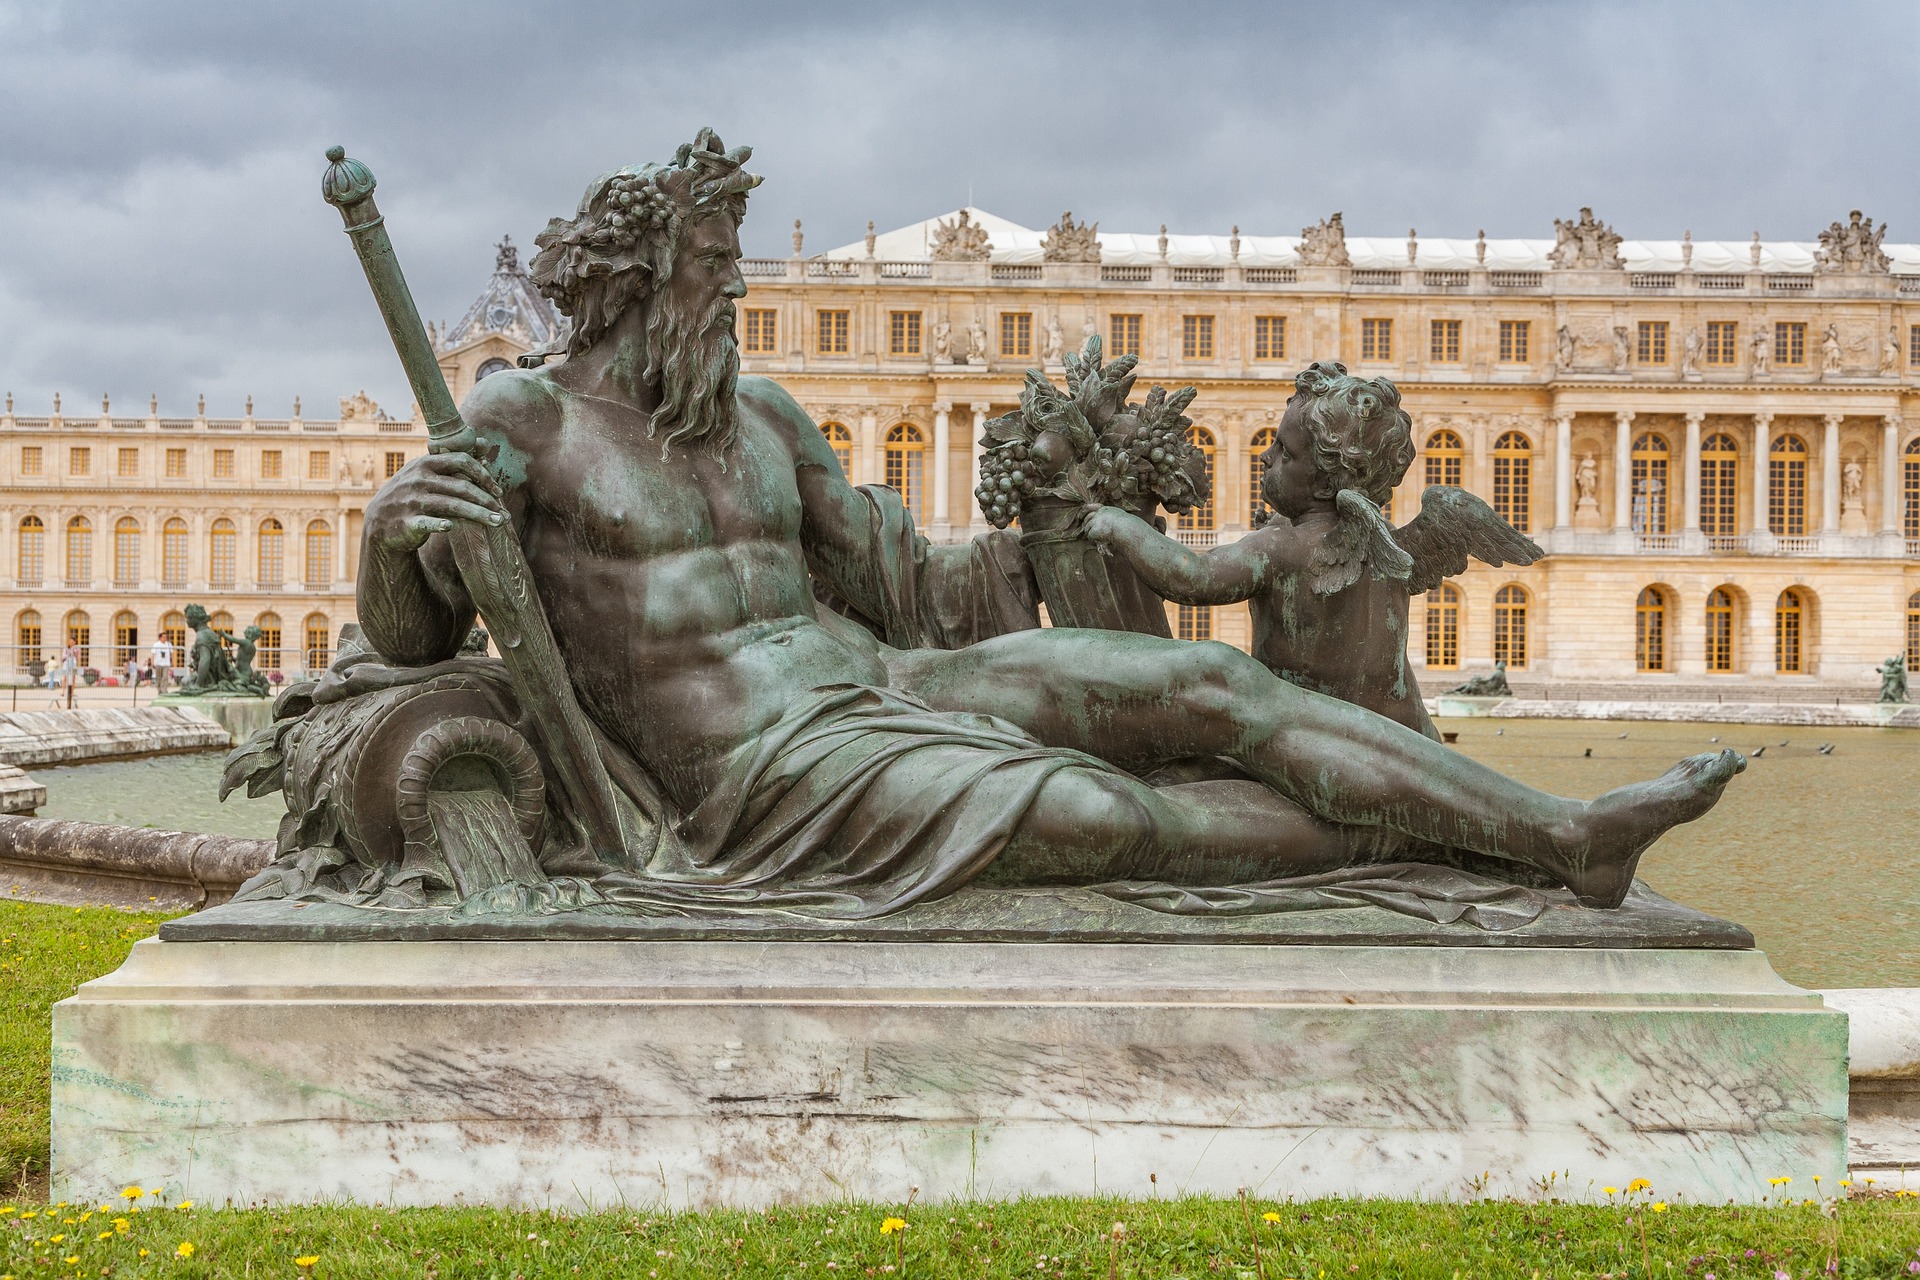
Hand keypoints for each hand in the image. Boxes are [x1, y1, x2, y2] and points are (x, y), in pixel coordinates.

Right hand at [364, 452, 507, 553]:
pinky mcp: (407, 522)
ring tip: (498, 523)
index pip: (461, 461)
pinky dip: (438, 524)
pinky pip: (426, 522)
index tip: (498, 491)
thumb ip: (453, 462)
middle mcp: (418, 480)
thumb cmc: (413, 495)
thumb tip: (485, 444)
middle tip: (503, 513)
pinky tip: (451, 526)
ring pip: (452, 506)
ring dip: (478, 515)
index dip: (483, 475)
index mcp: (425, 464)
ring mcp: (411, 500)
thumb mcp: (426, 473)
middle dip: (487, 500)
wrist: (380, 522)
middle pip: (461, 487)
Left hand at [1080, 504, 1124, 542]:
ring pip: (1087, 528)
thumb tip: (1106, 526)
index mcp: (1105, 509)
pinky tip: (1097, 543)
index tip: (1080, 516)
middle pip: (1087, 518)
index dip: (1084, 511)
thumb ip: (1110, 518)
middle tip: (1086, 531)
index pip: (1091, 507)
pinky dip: (1092, 540)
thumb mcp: (1118, 518)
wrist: (1126, 529)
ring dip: (1090, 534)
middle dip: (1085, 524)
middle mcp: (1098, 514)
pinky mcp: (1094, 530)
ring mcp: (1095, 521)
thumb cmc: (1127, 526)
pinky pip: (1089, 536)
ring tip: (1096, 539)